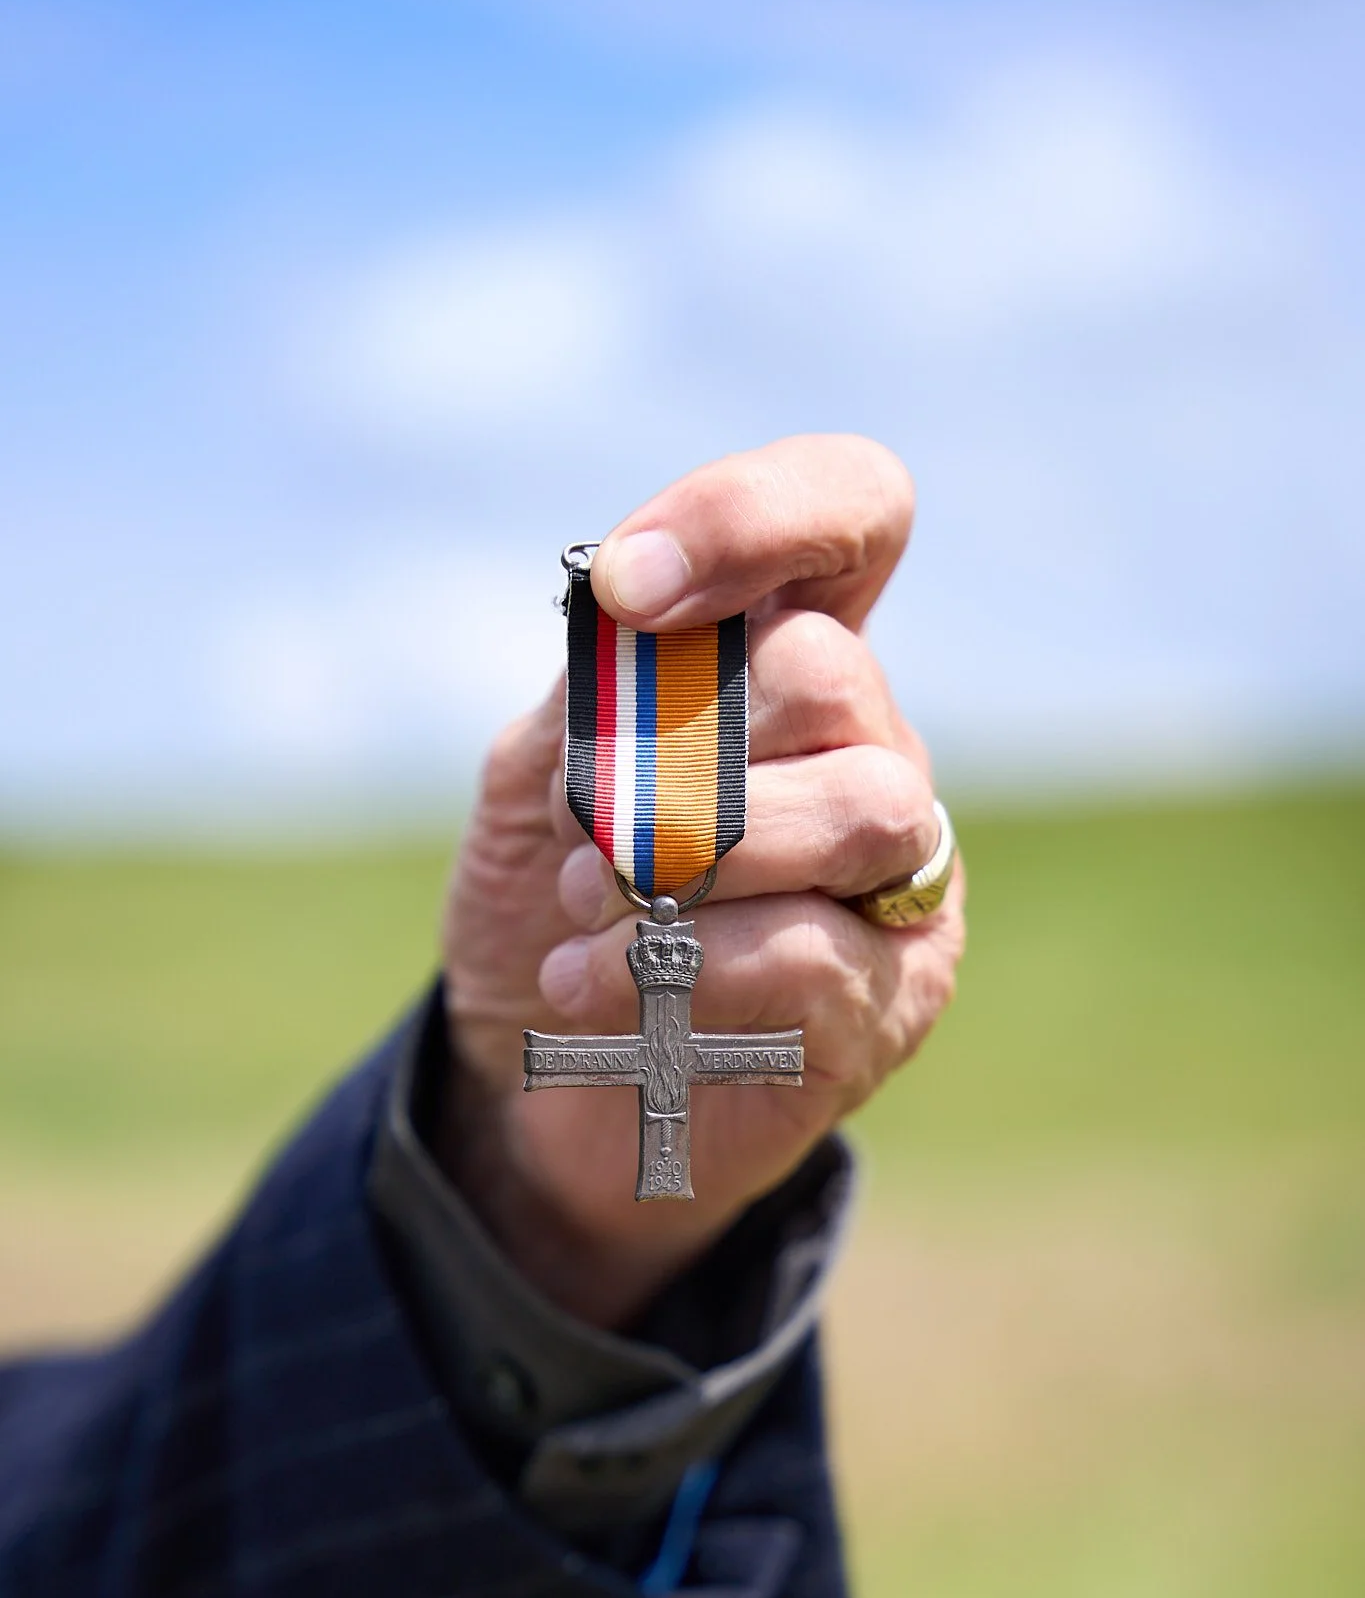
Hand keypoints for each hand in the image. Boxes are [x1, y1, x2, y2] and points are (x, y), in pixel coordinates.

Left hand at [440, 434, 964, 1326]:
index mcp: (789, 660)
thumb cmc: (555, 905)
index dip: (754, 517)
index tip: (632, 593)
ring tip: (595, 908)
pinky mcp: (890, 997)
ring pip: (861, 809)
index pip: (851, 510)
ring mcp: (898, 875)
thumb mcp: (541, 777)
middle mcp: (868, 748)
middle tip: (596, 826)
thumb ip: (598, 694)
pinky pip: (818, 952)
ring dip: (697, 859)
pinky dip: (686, 965)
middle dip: (682, 747)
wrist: (539, 1087)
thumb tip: (650, 634)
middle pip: (834, 674)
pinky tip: (594, 986)